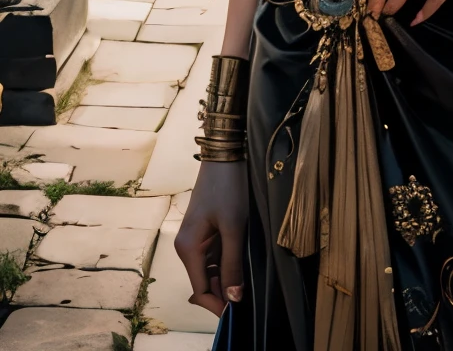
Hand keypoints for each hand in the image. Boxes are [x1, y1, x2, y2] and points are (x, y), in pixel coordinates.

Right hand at [175, 158, 247, 315]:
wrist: (225, 155)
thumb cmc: (228, 188)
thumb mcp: (234, 227)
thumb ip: (232, 264)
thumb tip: (234, 298)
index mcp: (188, 249)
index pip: (200, 291)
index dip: (218, 305)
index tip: (238, 314)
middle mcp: (187, 247)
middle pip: (204, 283)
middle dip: (224, 293)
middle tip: (248, 301)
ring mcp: (195, 239)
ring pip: (210, 271)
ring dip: (226, 279)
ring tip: (248, 287)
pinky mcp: (205, 232)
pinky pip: (214, 257)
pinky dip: (226, 265)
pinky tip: (242, 268)